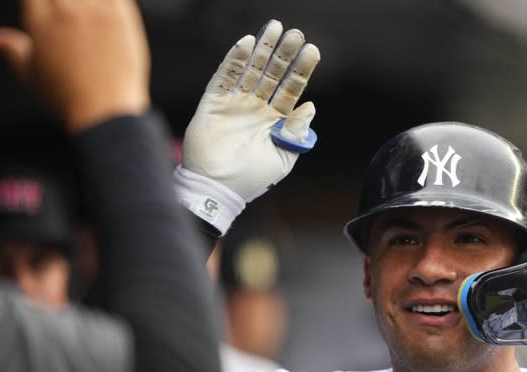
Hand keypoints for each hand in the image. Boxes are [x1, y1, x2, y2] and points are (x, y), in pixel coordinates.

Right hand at [0, 0, 150, 131]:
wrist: (105, 111)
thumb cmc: (67, 98)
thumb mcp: (31, 76)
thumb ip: (13, 51)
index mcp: (39, 18)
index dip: (43, 5)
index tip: (51, 15)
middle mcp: (66, 9)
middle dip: (63, 5)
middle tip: (71, 21)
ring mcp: (96, 10)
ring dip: (87, 4)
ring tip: (89, 22)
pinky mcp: (122, 15)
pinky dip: (114, 2)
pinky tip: (110, 12)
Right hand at [181, 20, 319, 204]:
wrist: (219, 188)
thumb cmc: (252, 178)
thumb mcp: (283, 157)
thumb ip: (296, 132)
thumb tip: (310, 106)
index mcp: (275, 120)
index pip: (291, 89)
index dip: (301, 70)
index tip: (312, 51)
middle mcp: (256, 108)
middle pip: (273, 74)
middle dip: (284, 53)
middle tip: (296, 33)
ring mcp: (235, 103)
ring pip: (251, 69)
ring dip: (262, 49)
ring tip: (275, 28)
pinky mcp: (214, 102)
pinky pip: (225, 76)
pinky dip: (235, 60)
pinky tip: (247, 43)